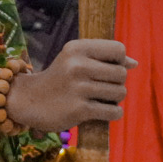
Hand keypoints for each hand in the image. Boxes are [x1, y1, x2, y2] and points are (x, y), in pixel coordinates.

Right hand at [6, 39, 135, 130]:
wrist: (28, 101)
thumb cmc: (58, 78)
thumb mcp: (74, 59)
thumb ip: (104, 58)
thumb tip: (134, 63)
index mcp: (77, 48)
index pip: (118, 49)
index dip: (120, 61)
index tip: (108, 69)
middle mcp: (77, 65)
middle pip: (122, 73)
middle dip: (117, 83)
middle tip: (103, 88)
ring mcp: (78, 88)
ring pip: (120, 93)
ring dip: (115, 99)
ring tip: (101, 100)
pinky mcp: (79, 109)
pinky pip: (113, 111)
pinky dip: (113, 113)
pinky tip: (102, 112)